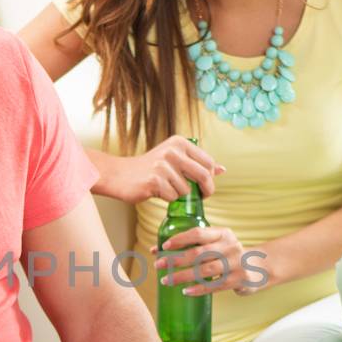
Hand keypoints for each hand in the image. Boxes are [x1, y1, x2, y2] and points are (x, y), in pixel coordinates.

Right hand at [102, 136, 224, 204]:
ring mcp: (163, 165)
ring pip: (186, 190)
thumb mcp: (174, 159)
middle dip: (206, 190)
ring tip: (165, 189)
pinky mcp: (154, 180)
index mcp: (180, 142)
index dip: (211, 178)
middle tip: (201, 197)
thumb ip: (197, 163)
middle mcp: (173, 151)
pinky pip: (172, 197)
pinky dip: (167, 199)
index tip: (204, 187)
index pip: (209, 163)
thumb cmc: (149, 169)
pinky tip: (156, 192)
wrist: (120, 175)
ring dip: (179, 195)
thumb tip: (222, 170)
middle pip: (203, 176)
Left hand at [156, 226, 264, 295]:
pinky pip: (215, 286)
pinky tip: (185, 292)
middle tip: (158, 265)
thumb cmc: (228, 254)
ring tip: (167, 280)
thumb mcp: (217, 243)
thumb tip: (157, 250)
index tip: (164, 246)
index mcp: (223, 233)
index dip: (180, 239)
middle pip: (198, 253)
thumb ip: (193, 244)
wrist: (260, 267)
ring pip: (205, 271)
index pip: (199, 233)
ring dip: (183, 276)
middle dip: (176, 260)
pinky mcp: (238, 280)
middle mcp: (230, 246)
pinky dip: (198, 289)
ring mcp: (235, 264)